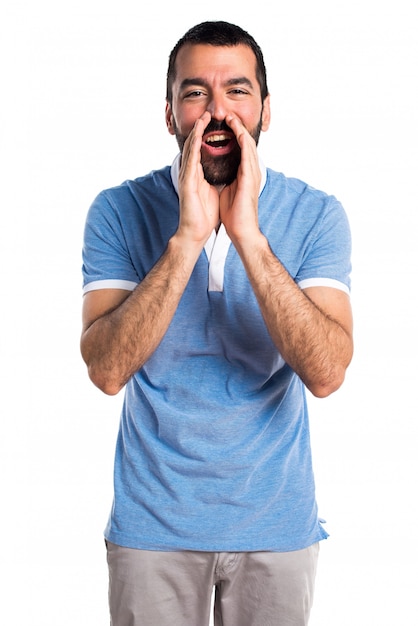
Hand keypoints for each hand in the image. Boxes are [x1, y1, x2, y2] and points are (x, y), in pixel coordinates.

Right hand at [177, 111, 219, 244]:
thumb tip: (224, 168)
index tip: (215, 123)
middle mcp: (189, 172)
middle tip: (208, 113)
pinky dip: (195, 148)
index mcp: (196, 174)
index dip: (206, 134)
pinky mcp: (187, 183)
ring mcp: (186, 177)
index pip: (201, 149)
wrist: (196, 231)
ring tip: (203, 118)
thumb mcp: (212, 190)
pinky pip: (191, 161)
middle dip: (201, 128)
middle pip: (194, 144)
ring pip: (191, 149)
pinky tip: (198, 137)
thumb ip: (214, 177)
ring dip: (197, 132)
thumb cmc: (204, 215)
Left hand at [219, 114, 261, 245]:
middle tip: (229, 114)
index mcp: (245, 174)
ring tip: (232, 118)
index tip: (224, 125)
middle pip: (246, 143)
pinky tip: (237, 132)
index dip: (234, 135)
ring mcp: (252, 174)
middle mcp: (251, 172)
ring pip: (248, 146)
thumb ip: (226, 177)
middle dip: (238, 128)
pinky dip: (243, 142)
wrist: (241, 230)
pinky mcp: (250, 179)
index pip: (240, 150)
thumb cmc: (234, 214)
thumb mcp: (227, 190)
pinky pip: (247, 156)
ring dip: (240, 130)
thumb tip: (218, 170)